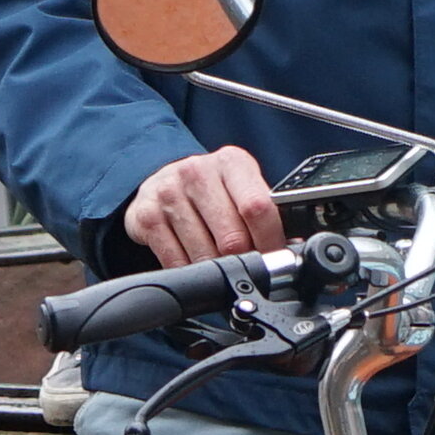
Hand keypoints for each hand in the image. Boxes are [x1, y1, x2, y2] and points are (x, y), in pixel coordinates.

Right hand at [124, 146, 282, 263]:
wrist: (163, 180)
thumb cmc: (212, 190)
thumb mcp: (241, 187)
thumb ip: (264, 212)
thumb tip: (288, 248)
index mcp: (231, 163)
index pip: (257, 208)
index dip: (270, 241)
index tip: (275, 258)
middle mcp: (197, 172)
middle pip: (232, 238)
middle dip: (245, 260)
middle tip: (248, 266)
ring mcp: (169, 193)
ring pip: (204, 254)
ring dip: (217, 269)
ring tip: (221, 263)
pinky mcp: (146, 216)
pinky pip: (176, 262)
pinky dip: (191, 272)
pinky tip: (195, 263)